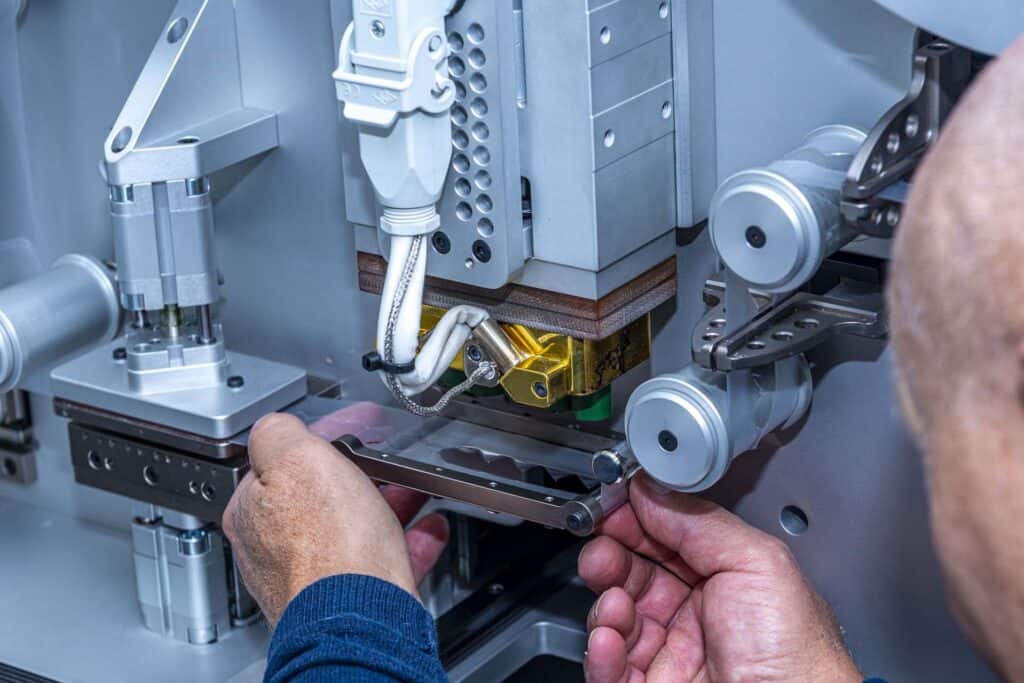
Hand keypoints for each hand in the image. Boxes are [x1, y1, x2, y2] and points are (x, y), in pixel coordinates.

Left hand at [222, 413, 448, 626]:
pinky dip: (413, 541)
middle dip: (358, 472)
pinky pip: (388, 560)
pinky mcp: (356, 596)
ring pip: (357, 526)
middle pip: (322, 495)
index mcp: (254, 513)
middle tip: (385, 459)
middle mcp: (278, 549)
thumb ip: (280, 433)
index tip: (348, 427)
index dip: (320, 437)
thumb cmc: (326, 547)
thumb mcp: (296, 459)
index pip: (280, 461)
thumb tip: (277, 424)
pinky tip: (430, 527)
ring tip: (414, 487)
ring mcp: (317, 575)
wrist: (363, 618)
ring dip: (390, 502)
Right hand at [578, 474, 859, 682]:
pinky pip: (608, 667)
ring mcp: (670, 654)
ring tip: (615, 603)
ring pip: (613, 618)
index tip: (612, 506)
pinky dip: (599, 650)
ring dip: (606, 604)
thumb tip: (651, 489)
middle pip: (632, 574)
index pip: (664, 539)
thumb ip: (699, 521)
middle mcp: (694, 615)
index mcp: (722, 580)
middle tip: (602, 550)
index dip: (635, 521)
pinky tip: (608, 637)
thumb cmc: (796, 654)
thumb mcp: (756, 561)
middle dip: (610, 557)